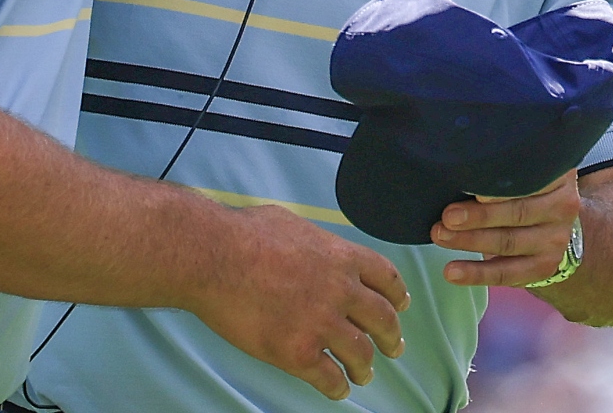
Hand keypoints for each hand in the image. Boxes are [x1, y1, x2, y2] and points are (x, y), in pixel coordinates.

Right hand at [191, 205, 408, 399]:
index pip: (387, 278)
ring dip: (365, 367)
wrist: (211, 256)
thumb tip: (316, 248)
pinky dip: (337, 387)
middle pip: (383, 319)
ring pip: (361, 354)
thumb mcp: (291, 223)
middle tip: (393, 346)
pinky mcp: (297, 352)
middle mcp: (340, 290)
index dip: (398, 295)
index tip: (401, 305)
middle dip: (391, 337)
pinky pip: (329, 379)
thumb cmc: (241, 234)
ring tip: (363, 373)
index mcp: (341, 256)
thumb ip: (315, 242)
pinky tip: (337, 389)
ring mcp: (321, 323)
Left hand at [429, 172, 581, 287]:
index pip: (531, 179)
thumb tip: (457, 162)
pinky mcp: (544, 266)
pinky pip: (507, 273)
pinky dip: (477, 273)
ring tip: (441, 236)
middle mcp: (563, 206)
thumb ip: (499, 165)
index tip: (473, 190)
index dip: (500, 187)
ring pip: (509, 242)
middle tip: (447, 216)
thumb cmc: (520, 185)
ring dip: (470, 241)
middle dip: (479, 216)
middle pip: (518, 212)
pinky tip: (452, 272)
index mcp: (557, 174)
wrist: (548, 220)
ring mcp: (556, 239)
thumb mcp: (520, 167)